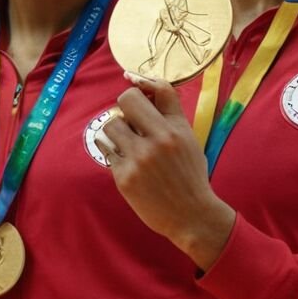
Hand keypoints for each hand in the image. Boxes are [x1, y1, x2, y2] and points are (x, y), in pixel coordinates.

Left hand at [97, 72, 235, 269]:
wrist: (191, 215)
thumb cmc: (190, 175)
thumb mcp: (189, 139)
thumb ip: (170, 115)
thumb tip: (147, 86)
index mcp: (177, 128)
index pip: (159, 88)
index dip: (145, 83)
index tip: (139, 86)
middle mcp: (159, 139)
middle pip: (127, 99)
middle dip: (127, 106)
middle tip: (132, 119)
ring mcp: (139, 158)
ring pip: (111, 124)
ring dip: (117, 130)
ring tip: (127, 142)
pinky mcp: (124, 177)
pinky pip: (106, 149)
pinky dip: (113, 151)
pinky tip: (124, 159)